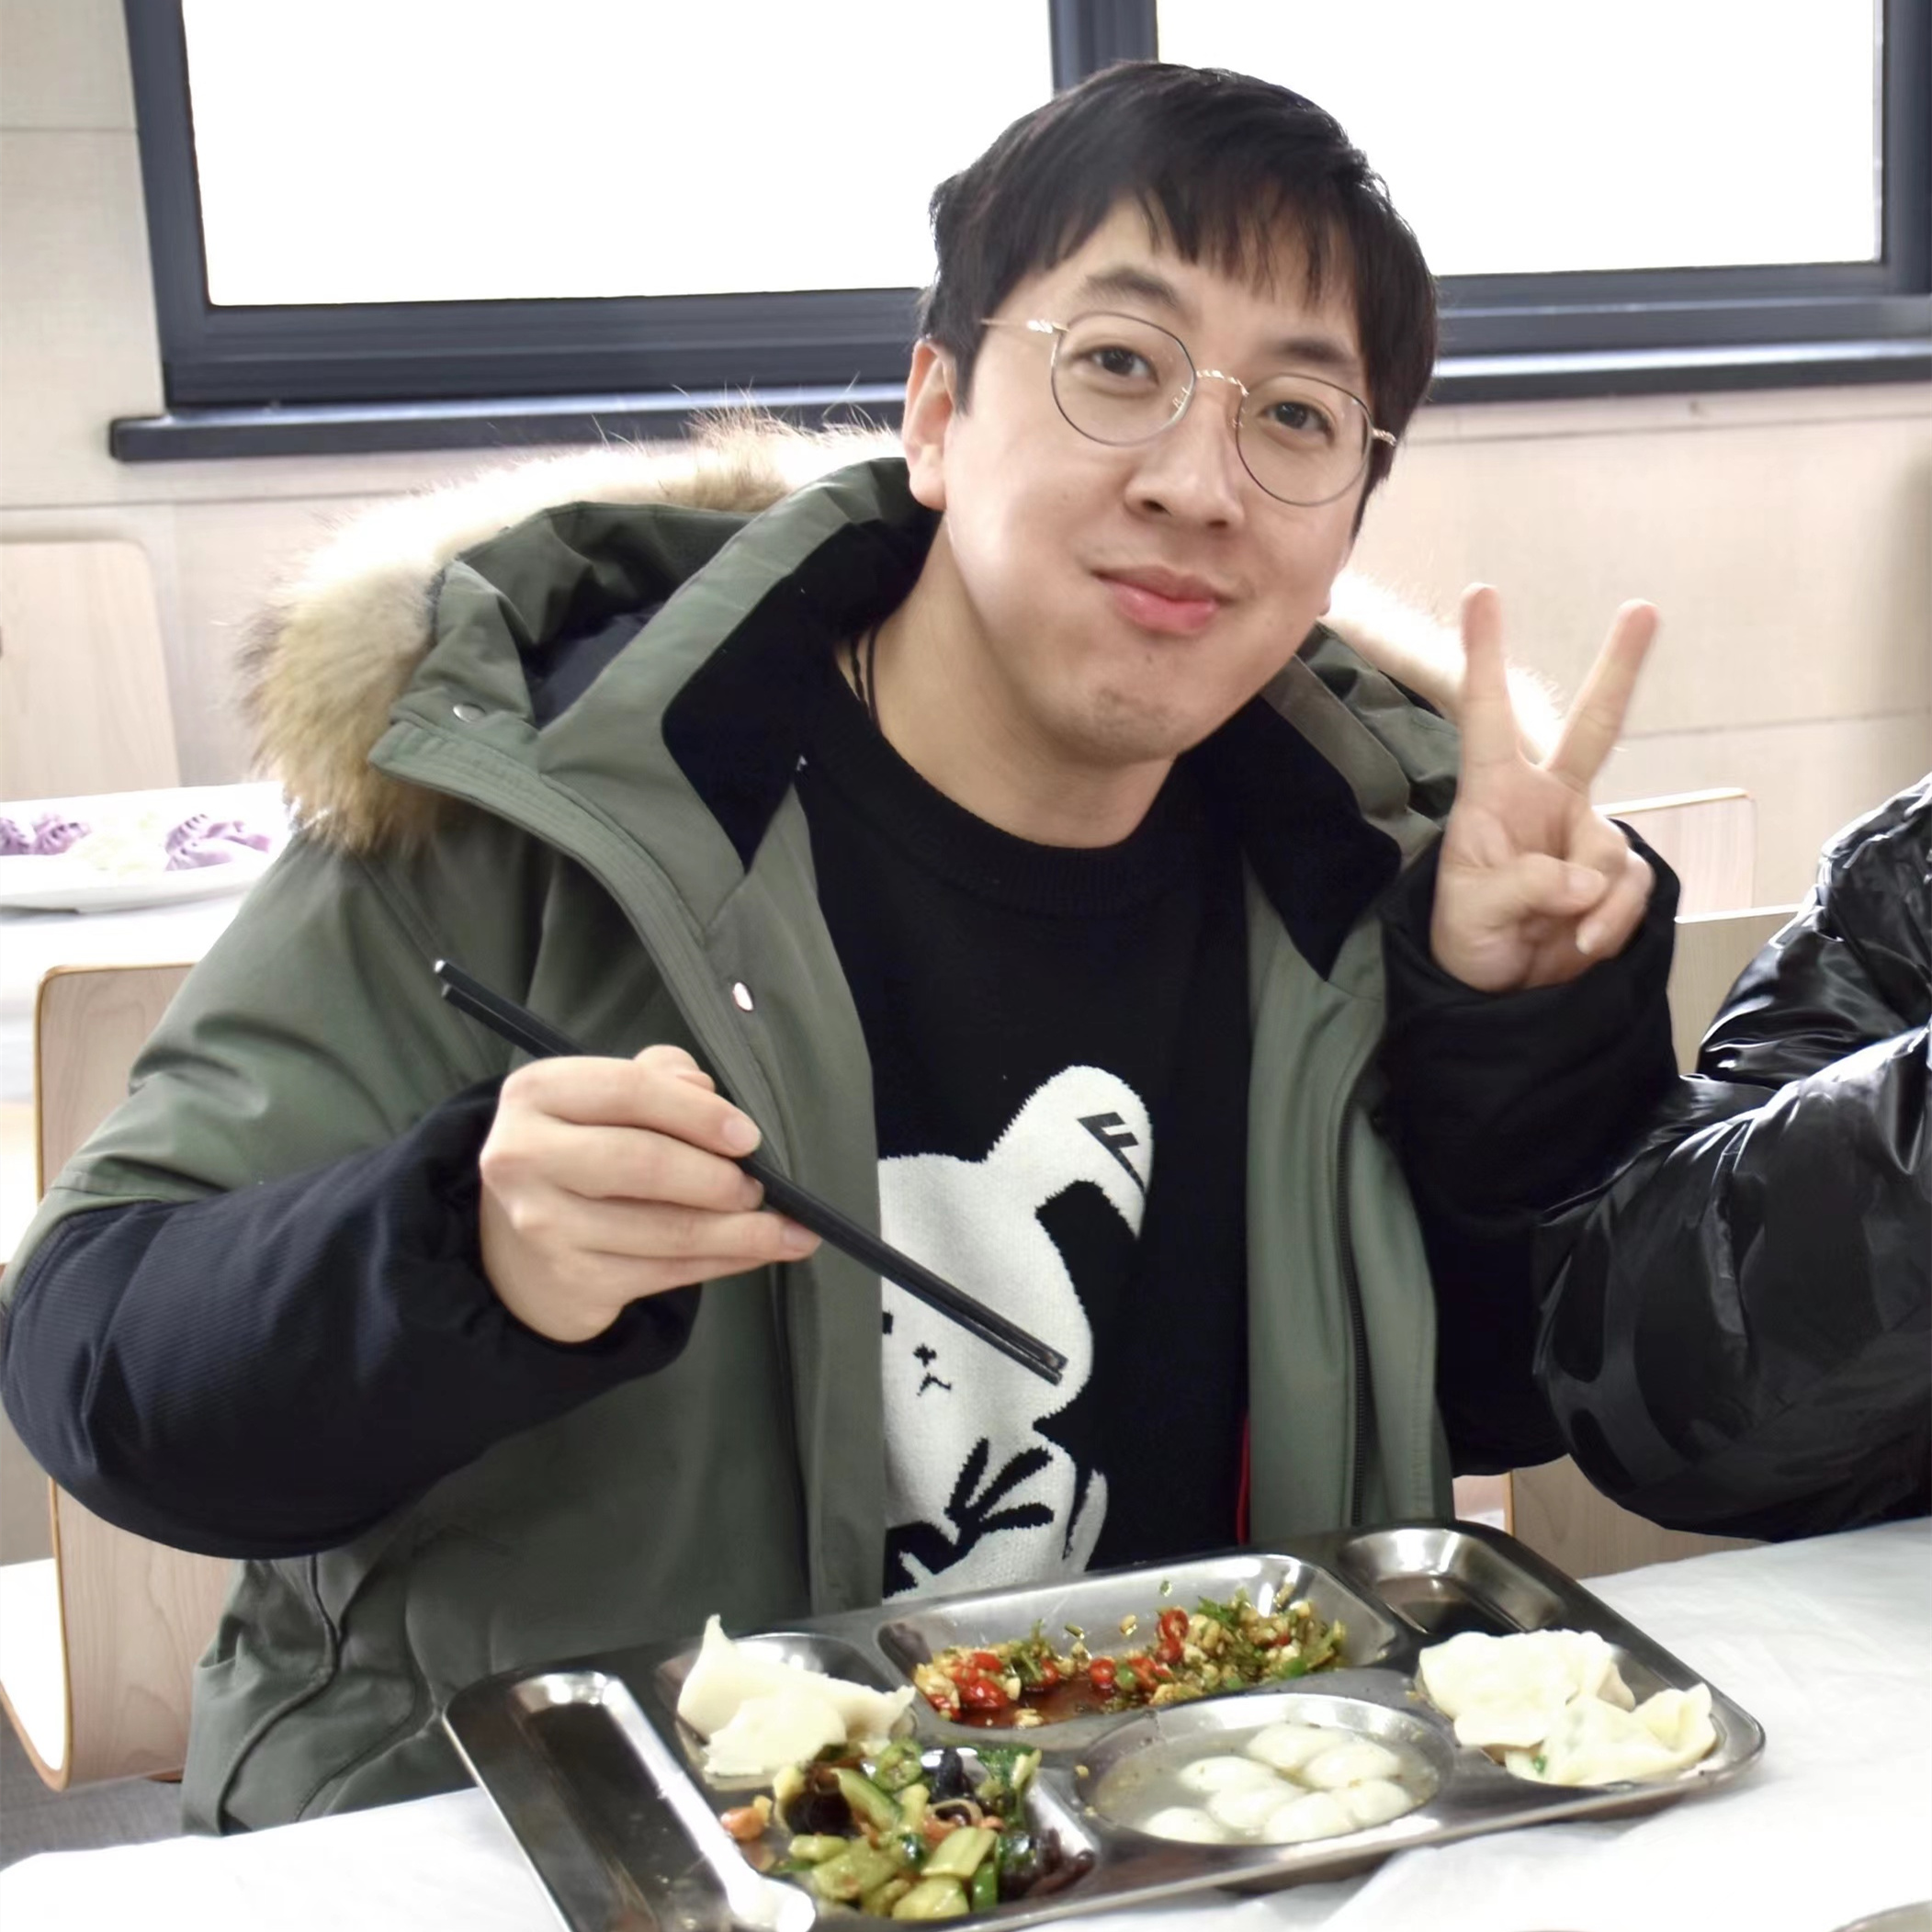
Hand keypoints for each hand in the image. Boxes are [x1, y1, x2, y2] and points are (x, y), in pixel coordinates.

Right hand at [478, 1044, 818, 1343]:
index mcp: (536, 1092)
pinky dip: (725, 1262)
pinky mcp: (572, 1279)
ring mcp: (543, 1225)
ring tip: (783, 1227)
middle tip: (759, 1186)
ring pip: (665, 1231)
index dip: (698, 1113)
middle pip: (643, 1163)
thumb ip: (658, 1076)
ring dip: (739, 1231)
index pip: (628, 1090)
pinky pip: (667, 1272)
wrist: (519, 1243)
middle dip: (716, 1178)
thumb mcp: (606, 1097)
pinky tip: (761, 1251)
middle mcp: (524, 1156)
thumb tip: (707, 1091)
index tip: (748, 1136)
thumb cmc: (584, 1148)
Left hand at [1431, 585, 1658, 991]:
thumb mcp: (1473, 914)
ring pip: (1614, 851)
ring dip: (1593, 905)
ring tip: (1556, 938)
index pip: (1487, 716)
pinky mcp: (1614, 877)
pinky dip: (1612, 923)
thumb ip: (1527, 888)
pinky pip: (1632, 888)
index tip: (1482, 594)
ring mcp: (1586, 836)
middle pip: (1594, 726)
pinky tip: (1581, 949)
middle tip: (1644, 609)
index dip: (1486, 657)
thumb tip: (1587, 878)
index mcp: (1493, 795)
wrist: (1498, 995)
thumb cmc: (1466, 940)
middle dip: (1620, 669)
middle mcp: (1546, 802)